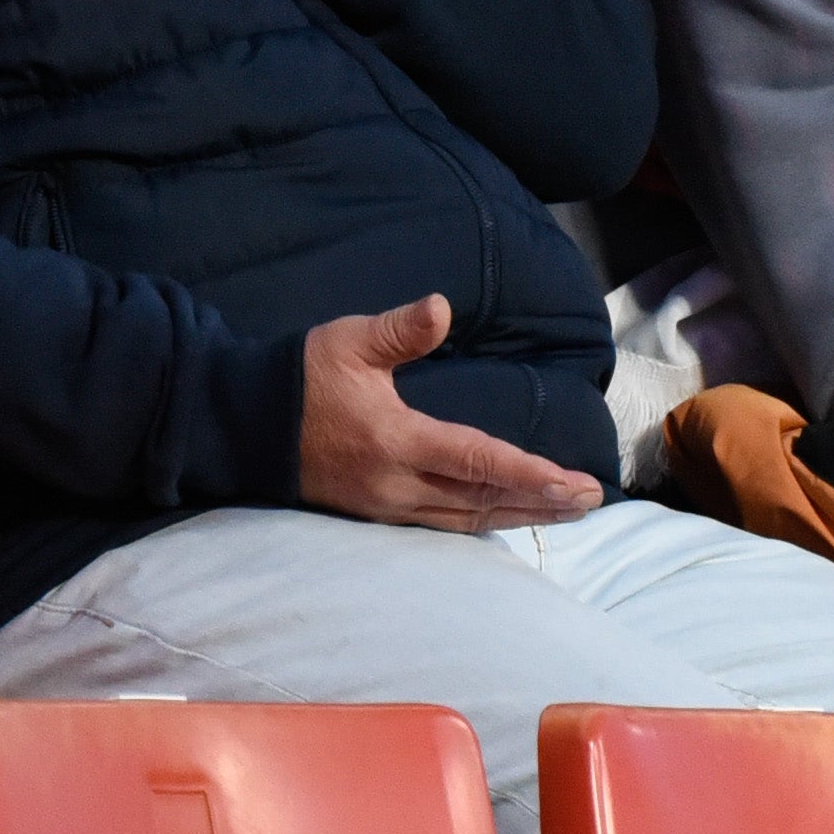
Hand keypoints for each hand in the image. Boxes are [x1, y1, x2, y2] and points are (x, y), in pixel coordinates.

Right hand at [300, 296, 603, 530]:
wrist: (241, 424)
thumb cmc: (299, 377)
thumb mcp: (346, 342)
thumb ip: (398, 330)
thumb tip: (441, 307)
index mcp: (395, 441)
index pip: (476, 462)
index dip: (528, 474)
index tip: (573, 483)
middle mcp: (396, 484)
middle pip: (482, 500)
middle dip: (541, 502)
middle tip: (592, 501)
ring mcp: (386, 506)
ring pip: (466, 519)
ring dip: (519, 515)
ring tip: (567, 513)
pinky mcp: (376, 514)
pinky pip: (442, 525)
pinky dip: (482, 521)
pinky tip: (507, 517)